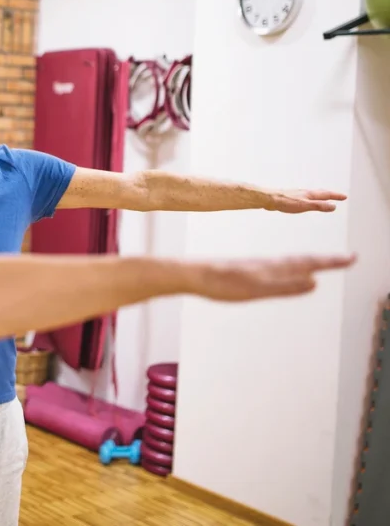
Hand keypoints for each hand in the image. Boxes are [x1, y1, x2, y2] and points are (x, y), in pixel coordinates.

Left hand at [194, 254, 355, 301]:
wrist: (193, 274)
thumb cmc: (222, 283)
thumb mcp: (255, 289)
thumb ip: (284, 286)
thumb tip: (314, 282)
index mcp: (274, 267)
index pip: (309, 263)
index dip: (332, 262)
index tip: (353, 258)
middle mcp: (270, 265)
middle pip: (305, 261)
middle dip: (328, 261)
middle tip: (350, 259)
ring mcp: (260, 268)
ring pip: (292, 264)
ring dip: (312, 263)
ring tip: (326, 263)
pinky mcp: (250, 272)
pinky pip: (279, 269)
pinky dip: (292, 268)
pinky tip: (288, 272)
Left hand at [265, 189, 346, 212]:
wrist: (269, 199)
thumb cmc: (286, 202)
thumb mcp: (305, 206)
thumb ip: (319, 206)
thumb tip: (334, 207)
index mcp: (310, 194)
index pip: (326, 195)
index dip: (336, 196)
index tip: (345, 197)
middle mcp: (305, 192)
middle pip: (320, 193)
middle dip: (330, 195)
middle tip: (337, 196)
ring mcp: (297, 194)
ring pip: (312, 194)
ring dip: (320, 196)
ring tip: (323, 198)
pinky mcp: (290, 197)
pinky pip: (304, 197)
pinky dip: (310, 198)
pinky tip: (304, 201)